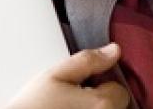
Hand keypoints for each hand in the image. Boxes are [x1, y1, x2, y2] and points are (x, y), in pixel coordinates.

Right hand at [5, 43, 130, 108]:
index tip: (82, 86)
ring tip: (69, 108)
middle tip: (72, 99)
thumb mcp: (56, 75)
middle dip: (100, 99)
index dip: (100, 84)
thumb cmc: (32, 106)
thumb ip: (87, 60)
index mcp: (102, 103)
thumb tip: (114, 51)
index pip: (120, 89)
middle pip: (116, 106)